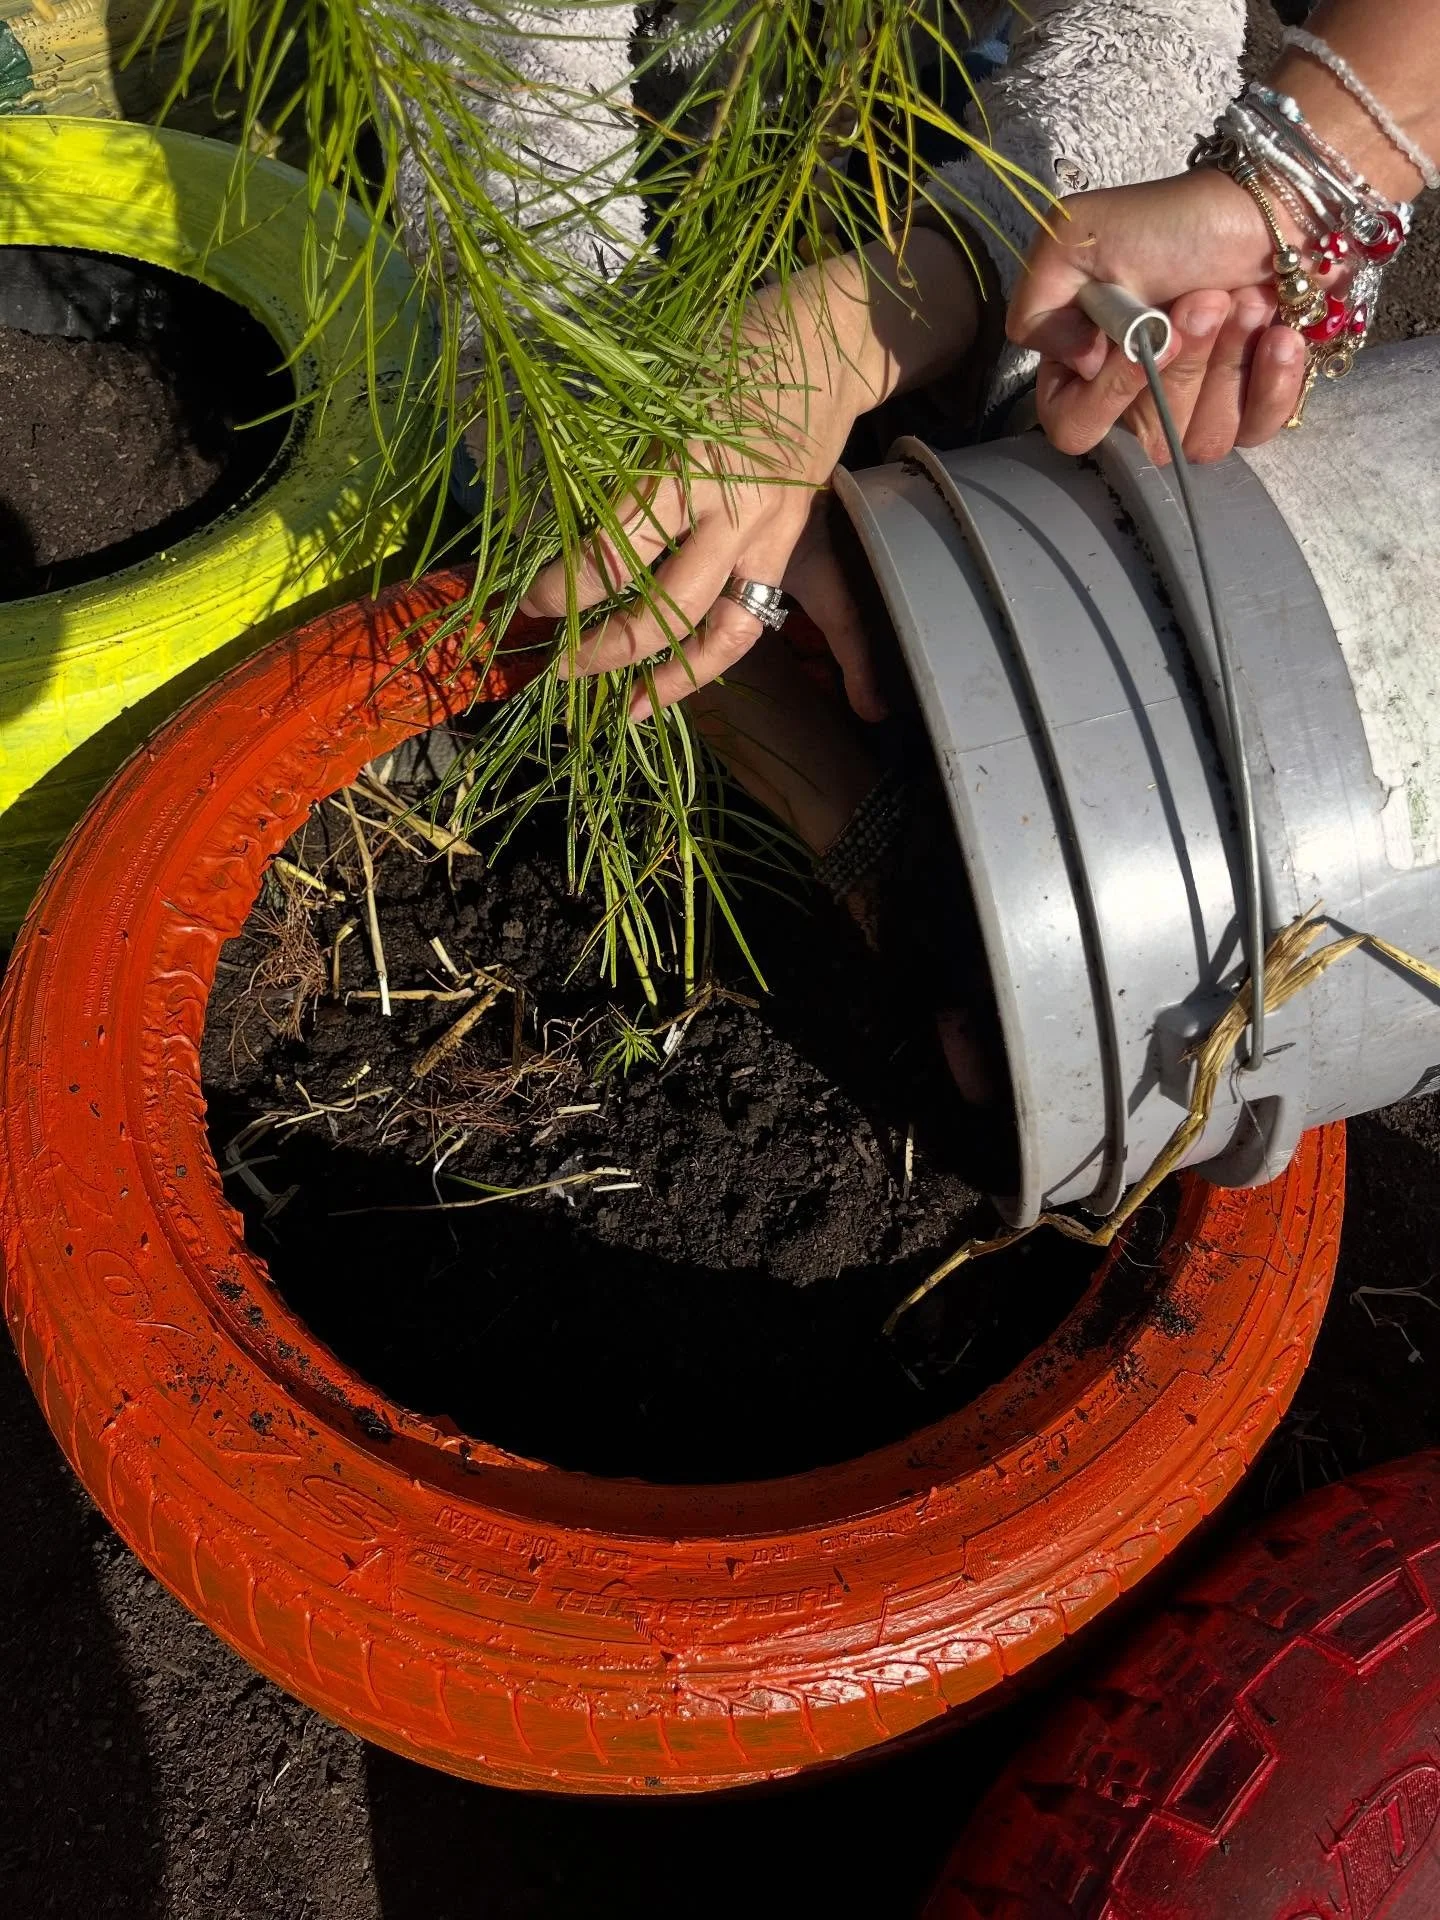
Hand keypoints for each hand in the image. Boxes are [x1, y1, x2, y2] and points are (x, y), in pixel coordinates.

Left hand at [521, 231, 976, 717]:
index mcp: (690, 462)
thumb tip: (543, 501)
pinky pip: (749, 621)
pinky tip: (672, 683)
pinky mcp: (785, 548)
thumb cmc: (730, 345)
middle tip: (556, 664)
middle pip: (665, 608)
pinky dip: (710, 660)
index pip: (616, 551)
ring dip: (666, 679)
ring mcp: (767, 537)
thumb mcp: (657, 381)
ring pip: (718, 635)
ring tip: (622, 708)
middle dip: (605, 646)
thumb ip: (611, 446)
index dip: (567, 588)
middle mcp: (733, 512)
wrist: (828, 345)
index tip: (530, 602)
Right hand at [1008, 168, 1310, 463]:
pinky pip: (1257, 432)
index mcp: (1085, 368)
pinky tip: (1280, 334)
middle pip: (1149, 435)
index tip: (1144, 334)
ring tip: (1248, 300)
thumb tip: (1075, 364)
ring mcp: (1196, 412)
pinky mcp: (1252, 409)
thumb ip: (1040, 305)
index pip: (1075, 428)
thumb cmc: (1175, 219)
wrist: (1271, 203)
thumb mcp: (1081, 238)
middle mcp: (1135, 401)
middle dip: (1185, 363)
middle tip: (1207, 297)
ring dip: (1229, 360)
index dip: (1108, 394)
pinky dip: (1272, 381)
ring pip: (1203, 438)